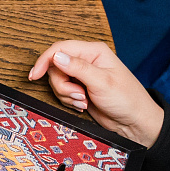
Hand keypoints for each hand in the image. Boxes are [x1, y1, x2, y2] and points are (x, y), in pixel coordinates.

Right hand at [29, 40, 163, 146]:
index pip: (60, 48)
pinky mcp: (79, 88)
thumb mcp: (102, 82)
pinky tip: (83, 105)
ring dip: (66, 95)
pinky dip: (68, 100)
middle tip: (78, 95)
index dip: (45, 61)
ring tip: (83, 101)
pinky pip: (62, 92)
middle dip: (62, 85)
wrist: (133, 122)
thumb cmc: (126, 99)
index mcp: (94, 51)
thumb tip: (56, 56)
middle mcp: (86, 60)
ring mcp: (82, 75)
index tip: (35, 75)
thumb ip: (78, 68)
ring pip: (57, 81)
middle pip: (55, 67)